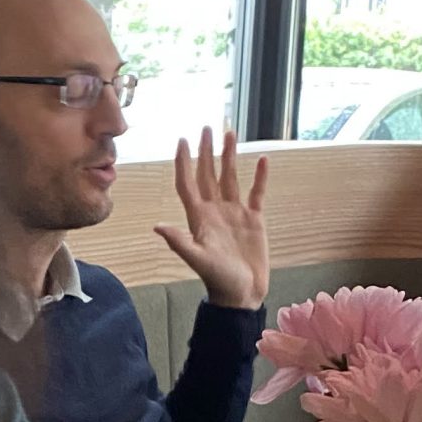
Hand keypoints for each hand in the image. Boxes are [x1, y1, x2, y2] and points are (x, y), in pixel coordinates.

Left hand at [154, 128, 269, 309]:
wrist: (241, 294)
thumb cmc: (218, 279)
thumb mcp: (198, 259)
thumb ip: (180, 241)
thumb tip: (158, 226)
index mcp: (199, 218)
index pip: (188, 184)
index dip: (183, 163)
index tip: (182, 140)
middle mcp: (215, 210)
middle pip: (208, 174)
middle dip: (207, 151)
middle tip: (207, 127)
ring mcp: (234, 213)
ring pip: (230, 177)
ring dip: (230, 156)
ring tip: (230, 134)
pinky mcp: (253, 219)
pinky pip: (256, 192)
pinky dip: (260, 176)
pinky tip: (262, 160)